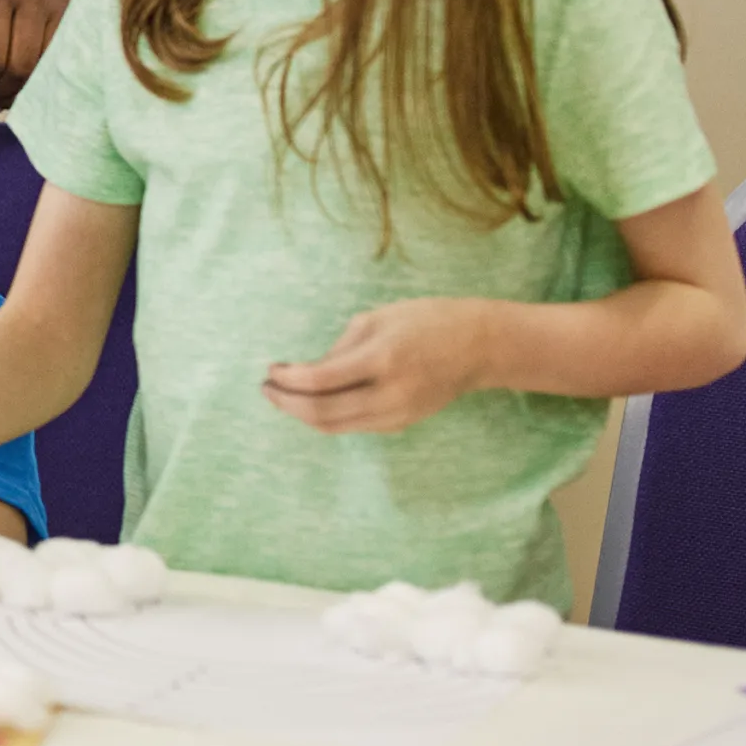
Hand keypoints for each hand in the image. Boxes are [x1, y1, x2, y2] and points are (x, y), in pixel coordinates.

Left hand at [265, 297, 489, 433]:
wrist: (479, 347)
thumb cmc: (427, 321)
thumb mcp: (378, 319)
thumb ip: (339, 347)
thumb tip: (304, 373)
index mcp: (382, 360)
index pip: (320, 381)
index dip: (287, 379)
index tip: (270, 369)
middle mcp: (390, 395)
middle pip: (322, 412)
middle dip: (286, 402)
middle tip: (265, 388)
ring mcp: (397, 415)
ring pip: (335, 426)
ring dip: (301, 414)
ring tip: (280, 397)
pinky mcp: (400, 424)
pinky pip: (352, 426)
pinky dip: (326, 417)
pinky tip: (311, 402)